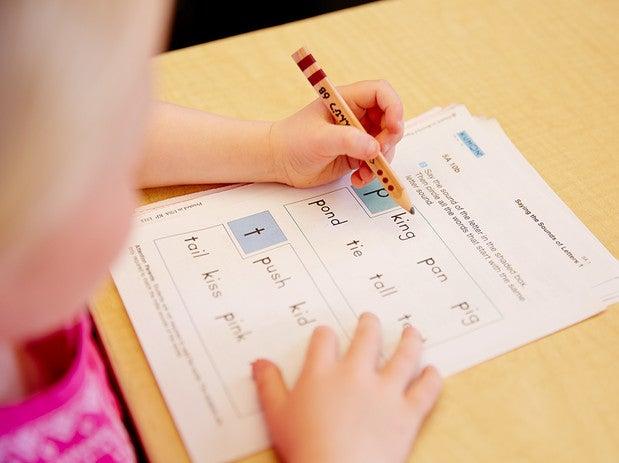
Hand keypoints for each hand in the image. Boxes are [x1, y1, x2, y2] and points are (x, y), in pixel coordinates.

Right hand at [252, 313, 441, 462]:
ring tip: (411, 331)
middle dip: (369, 325)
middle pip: (367, 338)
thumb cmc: (305, 447)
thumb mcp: (277, 415)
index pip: (324, 339)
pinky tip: (433, 371)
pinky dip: (431, 380)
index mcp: (323, 372)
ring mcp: (385, 391)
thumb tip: (258, 363)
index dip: (325, 334)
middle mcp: (356, 374)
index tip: (327, 335)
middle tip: (370, 320)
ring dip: (409, 341)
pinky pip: (425, 391)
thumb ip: (269, 385)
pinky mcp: (407, 413)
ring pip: (404, 356)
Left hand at [270, 80, 403, 187]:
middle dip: (390, 138)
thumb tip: (375, 148)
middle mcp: (356, 115)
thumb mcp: (319, 139)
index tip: (393, 128)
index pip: (381, 93)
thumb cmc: (293, 141)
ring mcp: (357, 136)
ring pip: (385, 144)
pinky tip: (357, 179)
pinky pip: (375, 162)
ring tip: (364, 172)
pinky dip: (373, 172)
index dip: (393, 107)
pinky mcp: (355, 155)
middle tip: (379, 153)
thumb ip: (348, 141)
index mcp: (347, 100)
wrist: (279, 162)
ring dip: (382, 160)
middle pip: (389, 120)